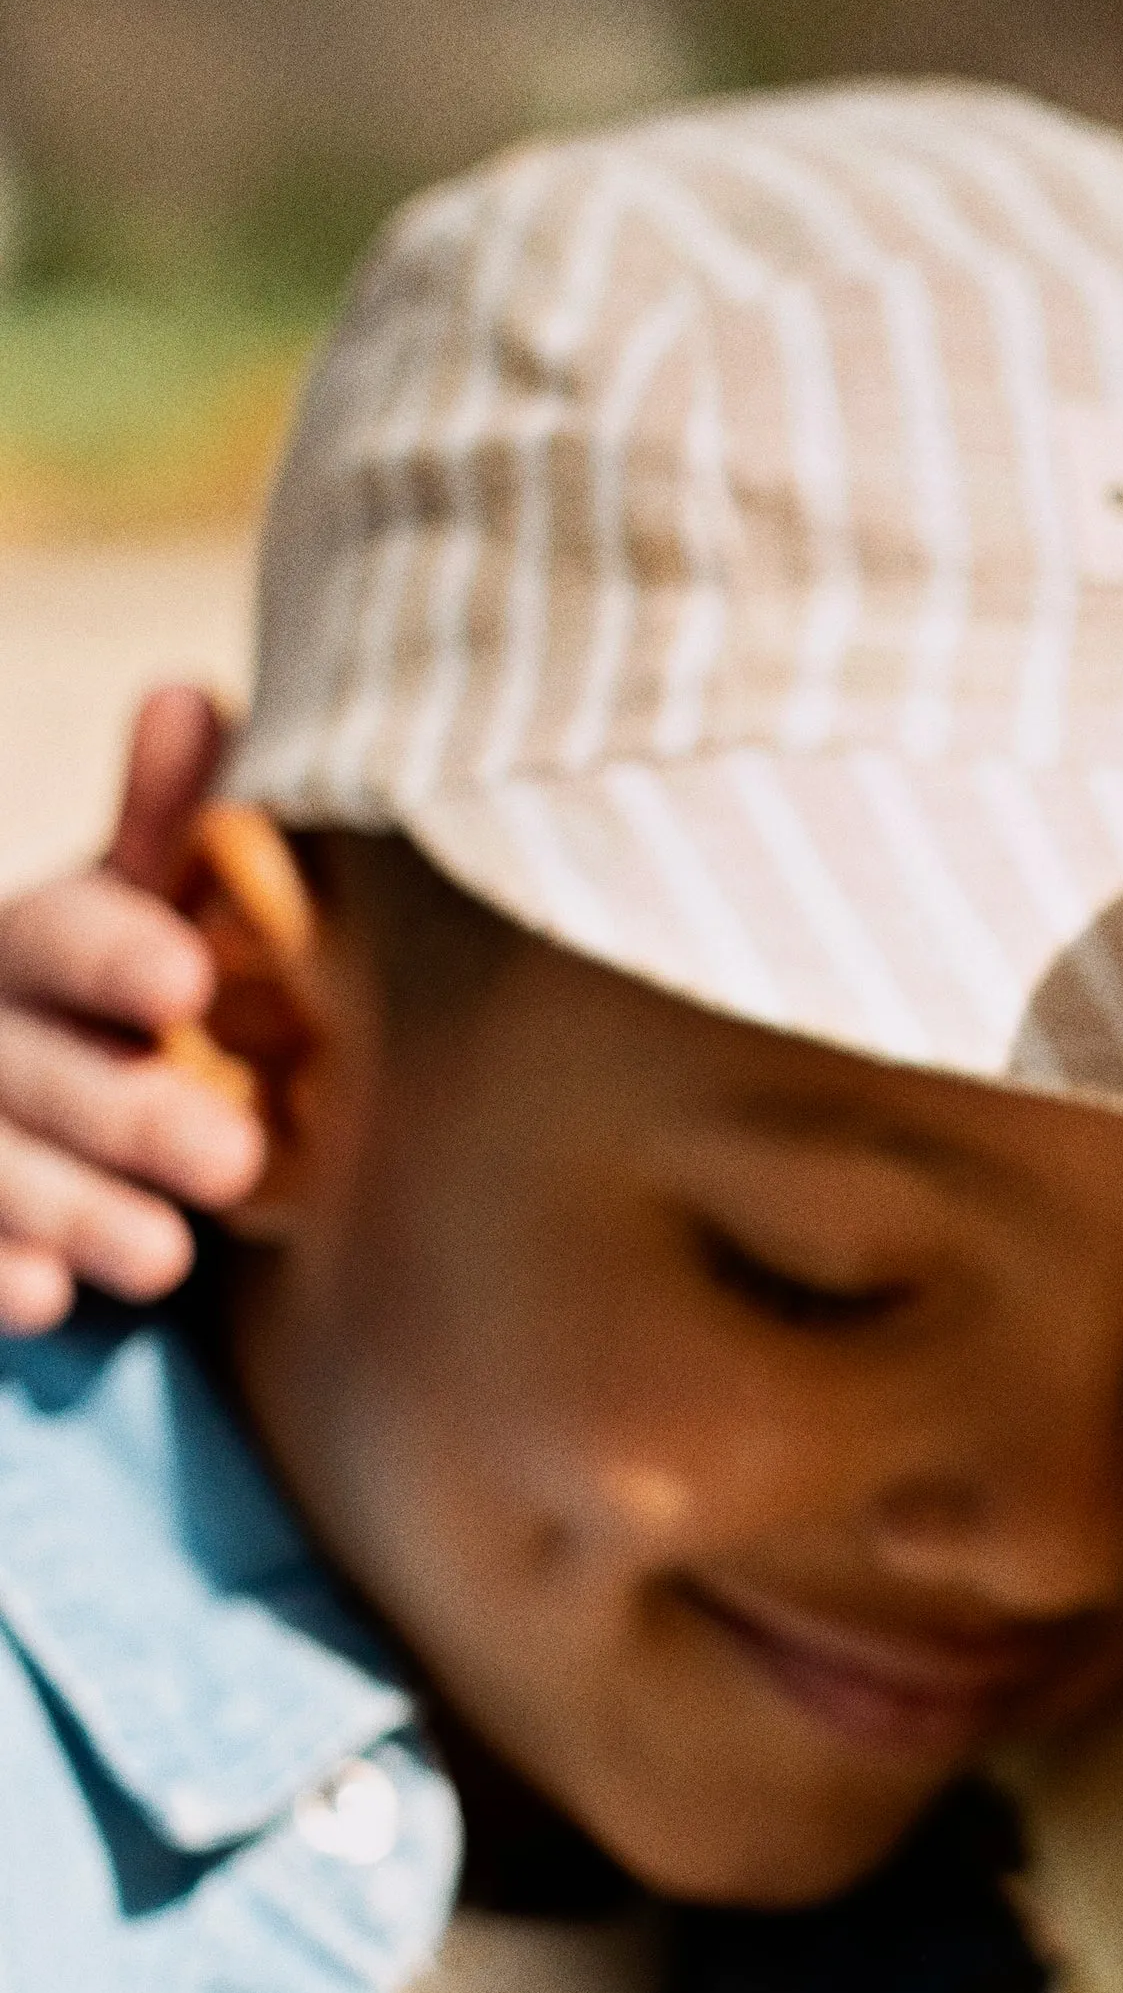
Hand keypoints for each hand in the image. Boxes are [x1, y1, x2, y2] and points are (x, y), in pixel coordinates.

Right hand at [0, 688, 265, 1332]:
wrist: (19, 1076)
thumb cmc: (105, 989)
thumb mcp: (133, 906)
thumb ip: (167, 825)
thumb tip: (191, 693)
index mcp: (33, 939)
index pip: (63, 931)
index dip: (118, 951)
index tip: (189, 977)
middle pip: (33, 1063)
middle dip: (125, 1112)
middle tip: (232, 1155)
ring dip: (70, 1207)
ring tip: (165, 1255)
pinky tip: (47, 1299)